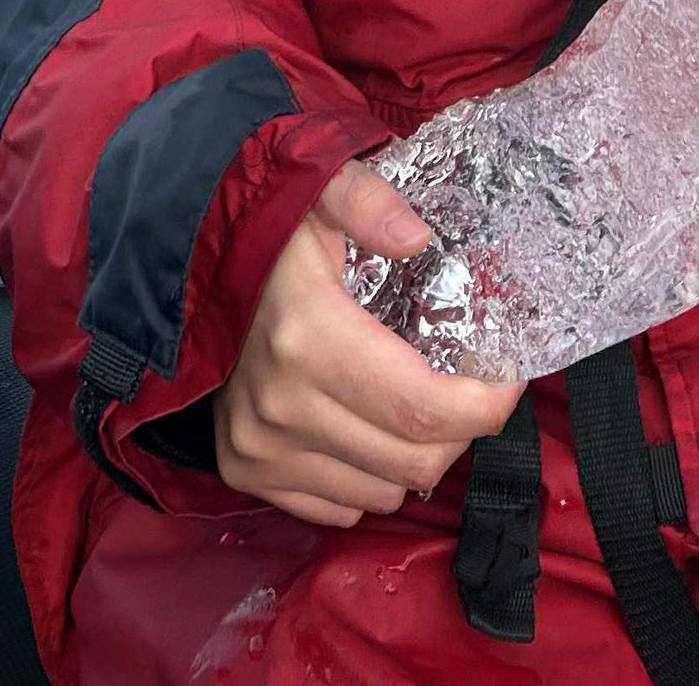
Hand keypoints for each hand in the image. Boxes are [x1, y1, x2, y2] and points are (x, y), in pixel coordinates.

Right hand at [213, 160, 522, 527]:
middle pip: (413, 462)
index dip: (486, 404)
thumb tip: (417, 238)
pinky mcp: (245, 470)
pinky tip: (364, 425)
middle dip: (460, 430)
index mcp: (307, 337)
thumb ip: (370, 202)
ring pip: (382, 494)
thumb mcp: (321, 189)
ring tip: (411, 401)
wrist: (188, 269)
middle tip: (466, 386)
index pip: (422, 408)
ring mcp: (257, 446)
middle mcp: (279, 405)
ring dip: (413, 457)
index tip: (509, 374)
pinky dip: (367, 478)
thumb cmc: (271, 229)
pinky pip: (338, 509)